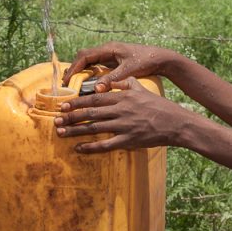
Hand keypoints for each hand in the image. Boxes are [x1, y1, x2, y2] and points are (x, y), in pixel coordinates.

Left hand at [54, 78, 189, 151]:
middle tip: (56, 119)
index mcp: (123, 97)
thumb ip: (126, 84)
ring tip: (61, 132)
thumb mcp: (143, 89)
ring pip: (94, 128)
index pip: (95, 98)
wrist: (176, 123)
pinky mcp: (129, 140)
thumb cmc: (159, 106)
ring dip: (75, 131)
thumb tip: (110, 82)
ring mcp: (124, 126)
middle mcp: (121, 110)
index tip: (63, 105)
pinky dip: (91, 147)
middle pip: (91, 113)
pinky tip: (79, 148)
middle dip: (71, 116)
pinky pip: (106, 145)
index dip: (77, 102)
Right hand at [63, 41, 187, 89]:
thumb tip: (96, 89)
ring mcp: (110, 54)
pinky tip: (86, 84)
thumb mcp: (129, 71)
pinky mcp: (113, 60)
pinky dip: (89, 73)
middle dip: (74, 69)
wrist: (161, 58)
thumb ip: (112, 79)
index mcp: (109, 49)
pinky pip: (96, 65)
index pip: (84, 56)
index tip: (67, 81)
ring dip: (80, 71)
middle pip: (84, 57)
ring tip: (72, 85)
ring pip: (89, 61)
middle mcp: (107, 50)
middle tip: (66, 84)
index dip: (74, 68)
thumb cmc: (146, 61)